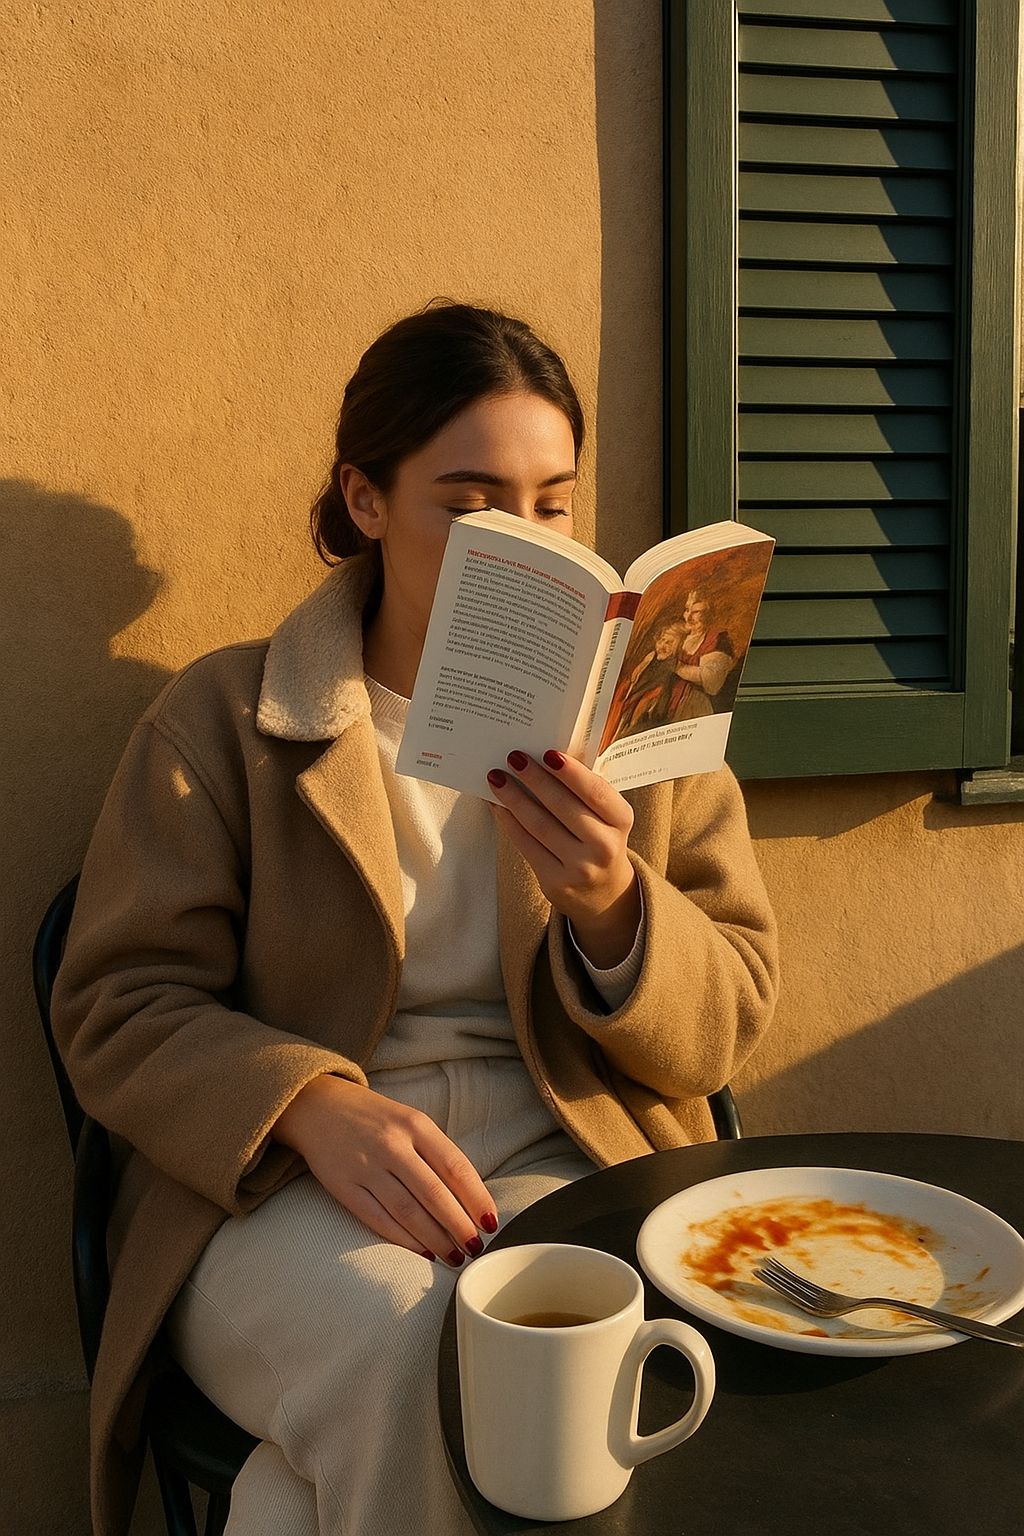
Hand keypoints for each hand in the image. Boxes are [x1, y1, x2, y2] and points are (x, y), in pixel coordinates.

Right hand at [271, 1076, 497, 1264]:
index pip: (454, 1166)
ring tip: (453, 1256)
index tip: (491, 1222)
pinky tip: (421, 1252)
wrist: (318, 1106)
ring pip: (407, 1210)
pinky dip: (402, 1239)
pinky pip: (378, 1219)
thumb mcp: (410, 1121)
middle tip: (476, 1247)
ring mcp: (366, 1166)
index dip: (476, 1198)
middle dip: (459, 1225)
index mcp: (415, 1125)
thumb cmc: (375, 1118)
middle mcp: (392, 1144)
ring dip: (434, 1238)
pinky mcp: (343, 1186)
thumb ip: (436, 1153)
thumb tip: (470, 1199)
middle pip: (434, 1192)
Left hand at [487, 750, 640, 968]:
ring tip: (497, 777)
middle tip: (514, 757)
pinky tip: (497, 805)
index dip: (572, 773)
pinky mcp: (555, 882)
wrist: (603, 892)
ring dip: (514, 798)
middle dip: (535, 779)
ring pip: (539, 825)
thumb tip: (546, 757)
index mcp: (621, 821)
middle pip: (563, 807)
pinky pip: (526, 845)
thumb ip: (585, 790)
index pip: (596, 792)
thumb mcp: (606, 816)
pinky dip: (508, 822)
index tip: (548, 753)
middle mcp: (604, 846)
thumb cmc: (599, 838)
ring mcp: (579, 867)